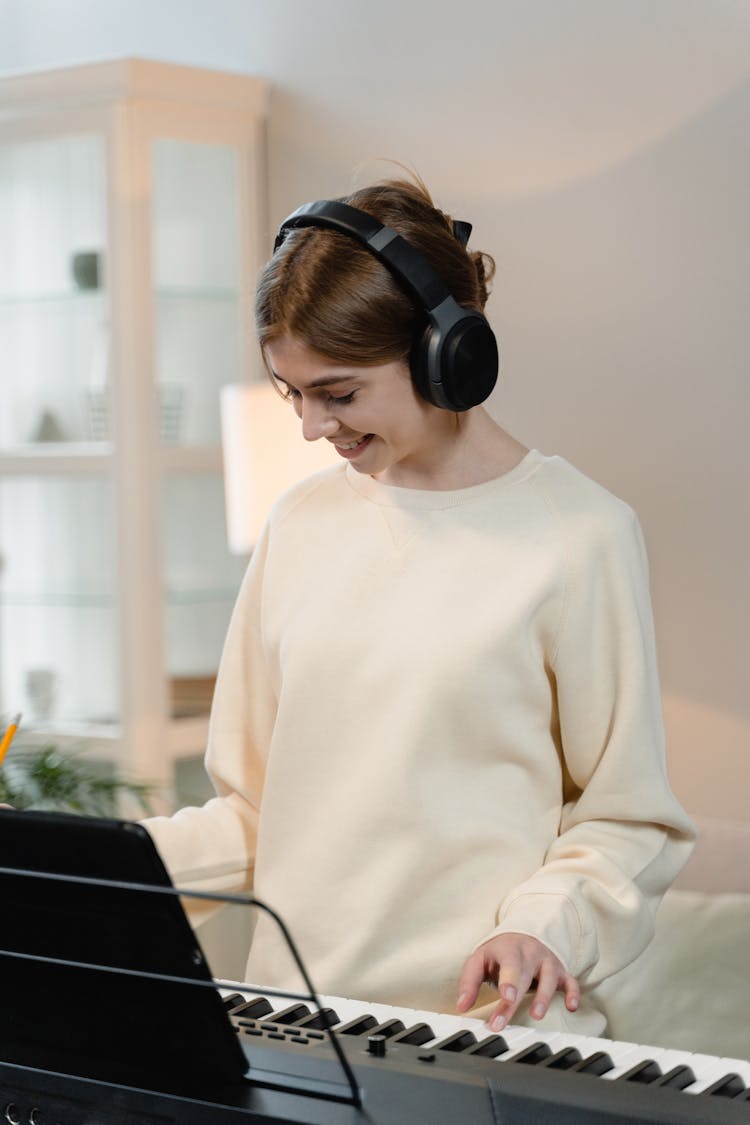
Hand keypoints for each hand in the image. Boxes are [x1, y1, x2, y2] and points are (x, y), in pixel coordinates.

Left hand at [457, 931, 579, 1030]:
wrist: (523, 934)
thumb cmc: (500, 953)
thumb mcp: (480, 960)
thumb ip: (469, 982)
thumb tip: (462, 1006)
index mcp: (509, 949)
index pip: (509, 964)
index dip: (508, 981)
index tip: (505, 998)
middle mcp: (530, 953)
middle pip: (523, 976)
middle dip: (513, 1001)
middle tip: (502, 1022)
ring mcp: (547, 962)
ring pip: (550, 977)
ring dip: (544, 996)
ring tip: (537, 1015)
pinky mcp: (560, 972)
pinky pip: (571, 982)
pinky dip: (573, 993)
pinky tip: (572, 1007)